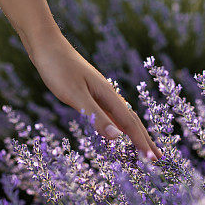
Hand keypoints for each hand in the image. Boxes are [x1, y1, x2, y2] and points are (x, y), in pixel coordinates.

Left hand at [27, 32, 162, 160]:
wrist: (46, 44)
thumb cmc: (58, 68)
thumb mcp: (74, 95)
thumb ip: (95, 116)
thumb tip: (117, 137)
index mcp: (108, 95)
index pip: (129, 124)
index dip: (141, 142)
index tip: (153, 160)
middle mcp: (108, 94)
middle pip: (132, 121)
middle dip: (145, 140)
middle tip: (158, 158)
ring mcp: (99, 93)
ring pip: (122, 117)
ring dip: (134, 133)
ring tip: (143, 147)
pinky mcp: (90, 92)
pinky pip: (111, 113)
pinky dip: (118, 126)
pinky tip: (116, 131)